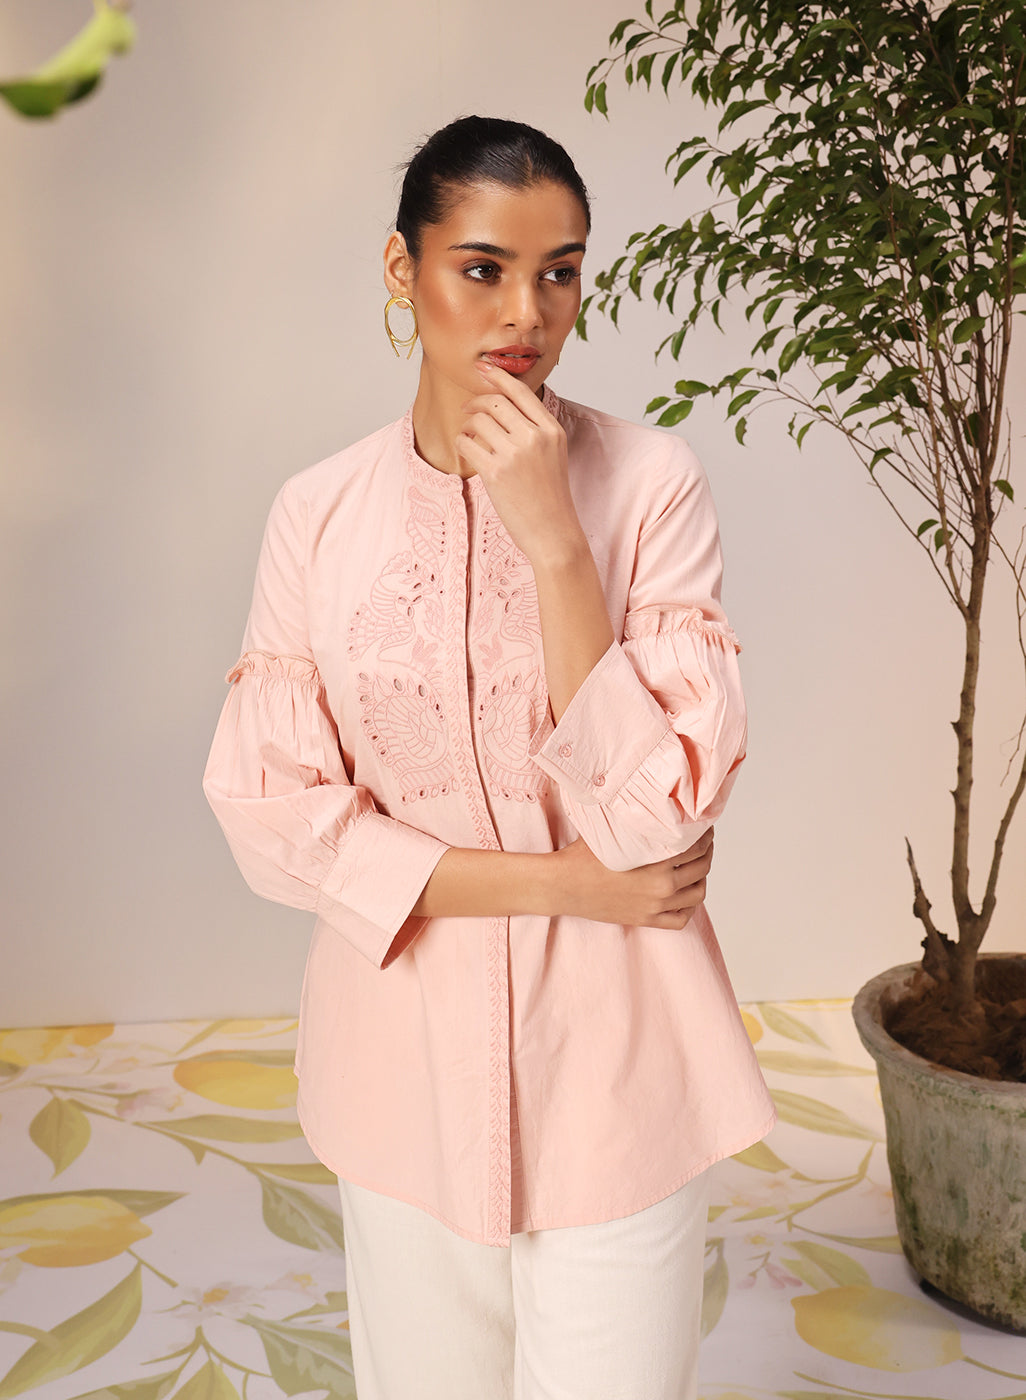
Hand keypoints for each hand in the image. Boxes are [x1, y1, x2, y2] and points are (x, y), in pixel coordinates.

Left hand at [456, 363, 584, 565]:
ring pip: (479, 420)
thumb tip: (503, 406)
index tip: (483, 367)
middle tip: (467, 409)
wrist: (554, 533)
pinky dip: (461, 442)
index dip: (499, 376)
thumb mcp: (554, 455)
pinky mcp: (496, 472)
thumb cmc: (551, 497)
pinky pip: (467, 442)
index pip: (521, 392)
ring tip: (470, 436)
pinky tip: (467, 449)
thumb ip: (535, 430)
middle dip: (476, 401)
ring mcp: (515, 454)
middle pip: (496, 402)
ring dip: (468, 424)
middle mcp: (535, 437)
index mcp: (552, 430)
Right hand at [551, 829, 714, 929]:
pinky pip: (681, 919)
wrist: (563, 886)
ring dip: (703, 878)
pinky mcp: (646, 920)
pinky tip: (686, 894)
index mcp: (657, 862)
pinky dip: (690, 907)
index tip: (703, 826)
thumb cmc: (582, 855)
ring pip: (697, 894)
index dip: (705, 834)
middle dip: (707, 852)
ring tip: (699, 866)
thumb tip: (649, 799)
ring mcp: (655, 906)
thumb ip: (636, 818)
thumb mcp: (612, 829)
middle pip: (702, 868)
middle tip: (705, 842)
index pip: (696, 846)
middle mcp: (661, 886)